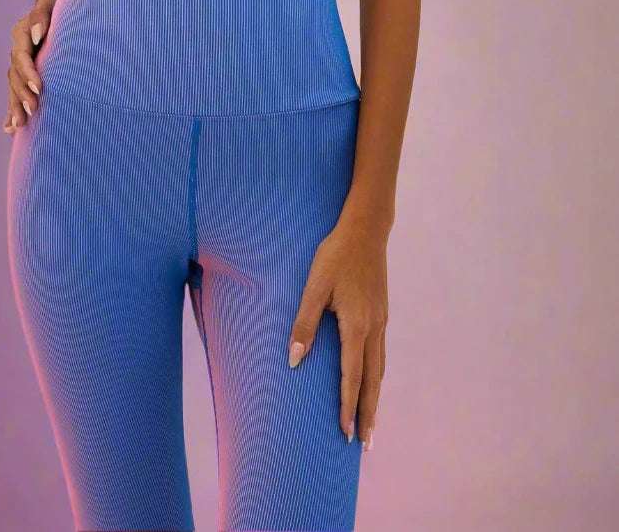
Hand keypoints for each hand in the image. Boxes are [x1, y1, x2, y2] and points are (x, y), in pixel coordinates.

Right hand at [3, 0, 60, 134]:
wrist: (71, 4)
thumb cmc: (64, 0)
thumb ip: (42, 12)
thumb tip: (35, 35)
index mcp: (22, 34)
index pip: (21, 57)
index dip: (28, 73)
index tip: (39, 87)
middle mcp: (20, 50)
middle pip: (16, 75)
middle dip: (22, 94)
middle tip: (33, 110)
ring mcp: (23, 63)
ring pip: (15, 86)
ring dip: (15, 105)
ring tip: (18, 125)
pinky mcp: (29, 73)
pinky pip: (18, 92)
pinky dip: (12, 110)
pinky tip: (10, 128)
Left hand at [287, 208, 388, 450]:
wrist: (366, 230)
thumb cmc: (336, 256)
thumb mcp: (314, 286)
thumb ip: (304, 323)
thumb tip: (294, 359)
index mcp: (358, 326)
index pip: (352, 376)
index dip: (348, 406)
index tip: (345, 432)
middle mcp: (375, 328)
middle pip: (373, 381)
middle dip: (368, 413)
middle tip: (365, 444)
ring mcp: (381, 320)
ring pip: (380, 368)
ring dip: (375, 397)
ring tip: (370, 421)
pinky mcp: (381, 312)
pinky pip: (380, 353)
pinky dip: (376, 375)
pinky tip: (370, 379)